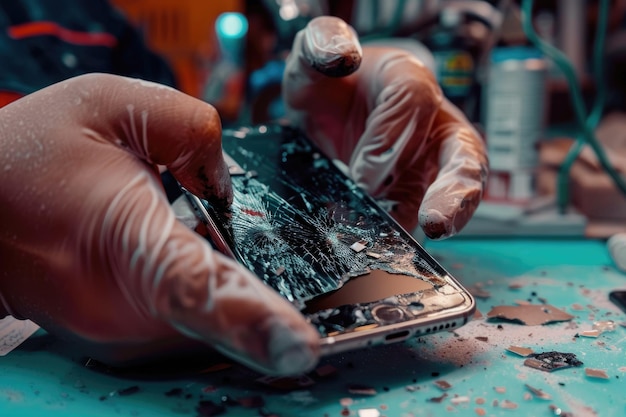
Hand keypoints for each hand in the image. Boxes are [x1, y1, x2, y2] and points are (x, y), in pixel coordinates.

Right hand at [0, 73, 318, 374]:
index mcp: (125, 242)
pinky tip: (181, 256)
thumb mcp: (111, 105)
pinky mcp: (117, 341)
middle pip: (222, 316)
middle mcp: (122, 307)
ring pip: (206, 325)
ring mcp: (117, 334)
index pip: (197, 289)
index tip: (299, 350)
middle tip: (258, 262)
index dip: (252, 321)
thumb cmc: (28, 157)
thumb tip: (226, 181)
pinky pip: (182, 325)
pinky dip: (200, 300)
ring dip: (229, 292)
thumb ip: (191, 128)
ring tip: (193, 242)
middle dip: (259, 295)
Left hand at [283, 16, 488, 238]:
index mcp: (408, 79)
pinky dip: (401, 233)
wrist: (318, 112)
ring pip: (450, 193)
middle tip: (438, 222)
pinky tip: (385, 248)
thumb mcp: (312, 54)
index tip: (358, 168)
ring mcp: (420, 164)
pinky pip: (412, 215)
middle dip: (457, 189)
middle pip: (464, 154)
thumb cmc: (324, 81)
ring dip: (440, 220)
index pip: (416, 100)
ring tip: (419, 244)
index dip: (390, 136)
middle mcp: (427, 125)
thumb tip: (341, 56)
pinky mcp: (405, 193)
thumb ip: (322, 45)